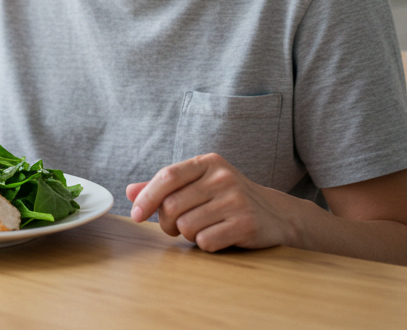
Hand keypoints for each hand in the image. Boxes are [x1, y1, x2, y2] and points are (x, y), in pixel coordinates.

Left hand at [126, 153, 304, 252]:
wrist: (276, 215)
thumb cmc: (227, 199)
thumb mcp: (199, 185)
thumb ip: (164, 187)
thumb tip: (130, 191)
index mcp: (208, 163)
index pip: (167, 176)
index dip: (147, 197)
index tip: (137, 215)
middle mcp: (222, 177)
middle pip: (172, 205)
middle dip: (167, 222)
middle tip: (177, 226)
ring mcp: (236, 200)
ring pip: (186, 225)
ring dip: (188, 234)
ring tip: (202, 228)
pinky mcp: (245, 224)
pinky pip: (205, 242)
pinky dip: (206, 244)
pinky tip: (219, 236)